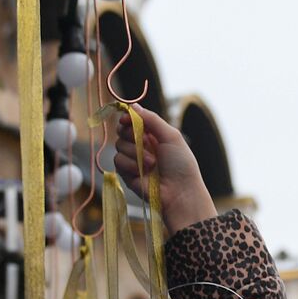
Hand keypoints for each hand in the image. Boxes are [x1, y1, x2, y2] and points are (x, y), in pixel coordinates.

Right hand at [114, 103, 217, 231]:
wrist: (179, 192)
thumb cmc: (180, 164)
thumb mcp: (170, 136)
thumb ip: (151, 119)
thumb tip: (133, 106)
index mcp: (153, 134)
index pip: (132, 119)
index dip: (127, 117)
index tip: (126, 119)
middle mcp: (141, 145)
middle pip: (122, 129)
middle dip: (130, 133)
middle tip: (143, 141)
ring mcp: (133, 159)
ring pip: (118, 144)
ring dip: (135, 152)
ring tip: (152, 164)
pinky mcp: (126, 173)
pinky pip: (117, 160)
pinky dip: (129, 165)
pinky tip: (142, 172)